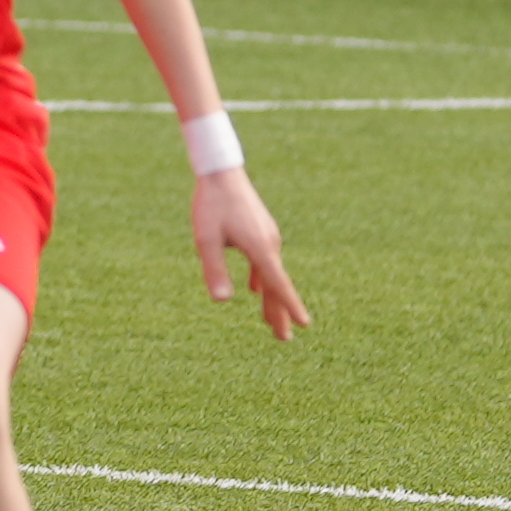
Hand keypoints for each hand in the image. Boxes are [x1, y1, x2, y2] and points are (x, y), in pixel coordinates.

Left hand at [191, 170, 309, 340]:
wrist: (220, 171)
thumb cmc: (211, 205)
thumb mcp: (206, 240)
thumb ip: (214, 270)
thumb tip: (222, 301)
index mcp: (260, 249)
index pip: (278, 285)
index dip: (290, 307)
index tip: (304, 325)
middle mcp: (269, 244)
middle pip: (276, 285)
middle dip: (280, 312)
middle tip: (284, 338)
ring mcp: (267, 237)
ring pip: (271, 275)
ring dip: (271, 298)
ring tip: (272, 321)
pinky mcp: (260, 231)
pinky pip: (265, 262)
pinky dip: (262, 280)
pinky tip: (255, 289)